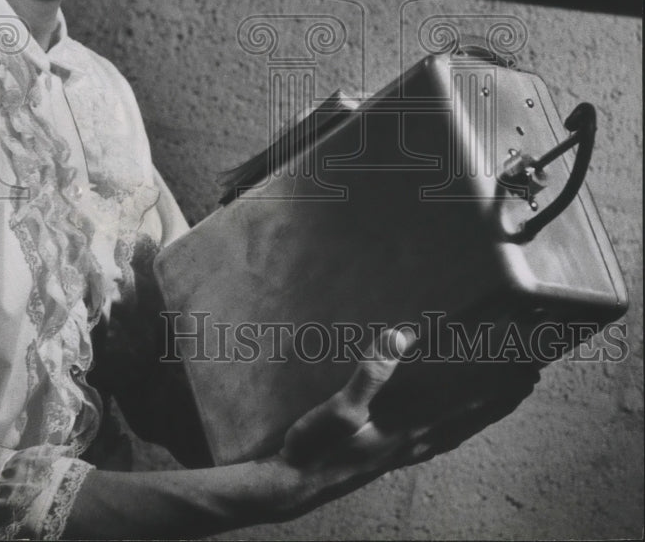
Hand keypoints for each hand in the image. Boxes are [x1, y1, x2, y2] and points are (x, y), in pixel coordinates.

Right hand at [269, 327, 538, 518]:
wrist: (291, 486)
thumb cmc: (313, 449)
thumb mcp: (337, 410)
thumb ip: (369, 375)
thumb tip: (400, 335)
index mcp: (405, 429)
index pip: (462, 402)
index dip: (494, 383)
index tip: (523, 366)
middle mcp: (412, 443)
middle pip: (469, 417)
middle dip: (501, 396)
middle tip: (531, 376)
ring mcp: (403, 452)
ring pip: (458, 429)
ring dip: (485, 411)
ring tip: (507, 395)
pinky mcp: (390, 455)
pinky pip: (440, 436)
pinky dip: (460, 424)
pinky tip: (456, 422)